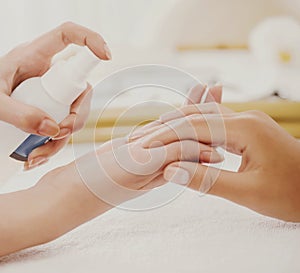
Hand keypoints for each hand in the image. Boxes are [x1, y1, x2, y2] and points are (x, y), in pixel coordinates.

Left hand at [0, 22, 111, 168]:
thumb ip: (19, 113)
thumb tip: (52, 129)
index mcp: (33, 56)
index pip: (68, 35)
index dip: (91, 39)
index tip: (107, 56)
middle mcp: (48, 73)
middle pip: (81, 88)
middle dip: (76, 116)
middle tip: (59, 134)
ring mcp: (51, 92)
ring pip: (75, 112)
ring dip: (62, 138)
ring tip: (37, 155)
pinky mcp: (48, 109)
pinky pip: (62, 126)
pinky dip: (53, 144)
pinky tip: (37, 156)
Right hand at [138, 102, 299, 221]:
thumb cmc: (291, 193)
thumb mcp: (248, 192)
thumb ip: (208, 180)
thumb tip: (171, 171)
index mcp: (245, 129)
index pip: (193, 128)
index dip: (166, 137)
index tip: (143, 147)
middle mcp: (245, 118)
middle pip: (197, 116)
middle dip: (169, 127)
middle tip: (143, 137)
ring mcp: (249, 121)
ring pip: (205, 118)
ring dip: (180, 126)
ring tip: (157, 135)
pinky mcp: (250, 129)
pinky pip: (216, 124)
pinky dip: (196, 130)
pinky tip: (185, 135)